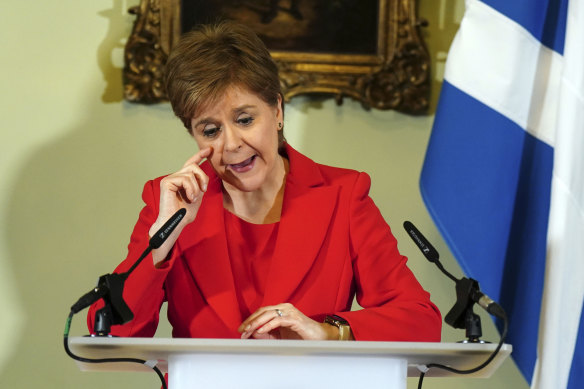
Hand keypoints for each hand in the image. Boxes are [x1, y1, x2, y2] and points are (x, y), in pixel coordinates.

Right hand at [149, 147, 211, 264]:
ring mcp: (169, 179)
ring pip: (191, 173)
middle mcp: (174, 177)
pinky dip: (191, 189)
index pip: (190, 163)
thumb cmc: (185, 213)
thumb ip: (199, 184)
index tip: (209, 150)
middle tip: (204, 190)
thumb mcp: (197, 195)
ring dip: (196, 188)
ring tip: (193, 198)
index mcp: (182, 180)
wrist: (176, 223)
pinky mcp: (167, 182)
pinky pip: (185, 179)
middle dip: (202, 177)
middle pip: (193, 166)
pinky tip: (189, 197)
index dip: (199, 155)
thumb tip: (205, 173)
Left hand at [238, 303, 337, 339]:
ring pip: (268, 314)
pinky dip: (268, 325)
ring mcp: (290, 312)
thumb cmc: (301, 336)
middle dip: (250, 321)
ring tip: (248, 330)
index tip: (241, 330)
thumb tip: (253, 333)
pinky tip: (260, 331)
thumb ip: (267, 334)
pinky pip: (278, 320)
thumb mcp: (280, 336)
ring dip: (256, 323)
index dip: (250, 320)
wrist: (320, 338)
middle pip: (262, 311)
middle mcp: (284, 307)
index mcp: (280, 310)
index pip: (261, 312)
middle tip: (241, 330)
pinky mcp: (295, 319)